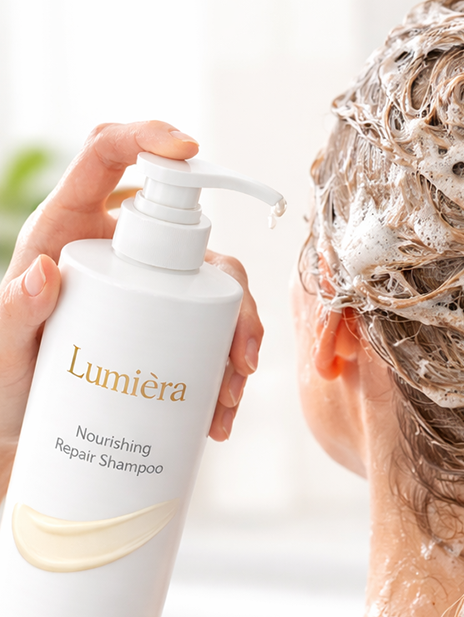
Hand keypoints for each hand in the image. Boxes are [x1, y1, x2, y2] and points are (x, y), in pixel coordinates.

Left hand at [0, 121, 261, 495]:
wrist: (27, 429)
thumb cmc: (7, 382)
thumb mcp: (3, 350)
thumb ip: (13, 313)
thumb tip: (41, 272)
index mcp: (71, 227)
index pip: (108, 157)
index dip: (148, 138)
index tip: (189, 149)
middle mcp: (119, 251)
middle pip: (192, 241)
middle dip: (231, 294)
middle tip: (238, 353)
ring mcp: (148, 290)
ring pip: (216, 290)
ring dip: (238, 339)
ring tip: (227, 399)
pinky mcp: (165, 329)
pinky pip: (212, 333)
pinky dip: (228, 372)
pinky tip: (220, 413)